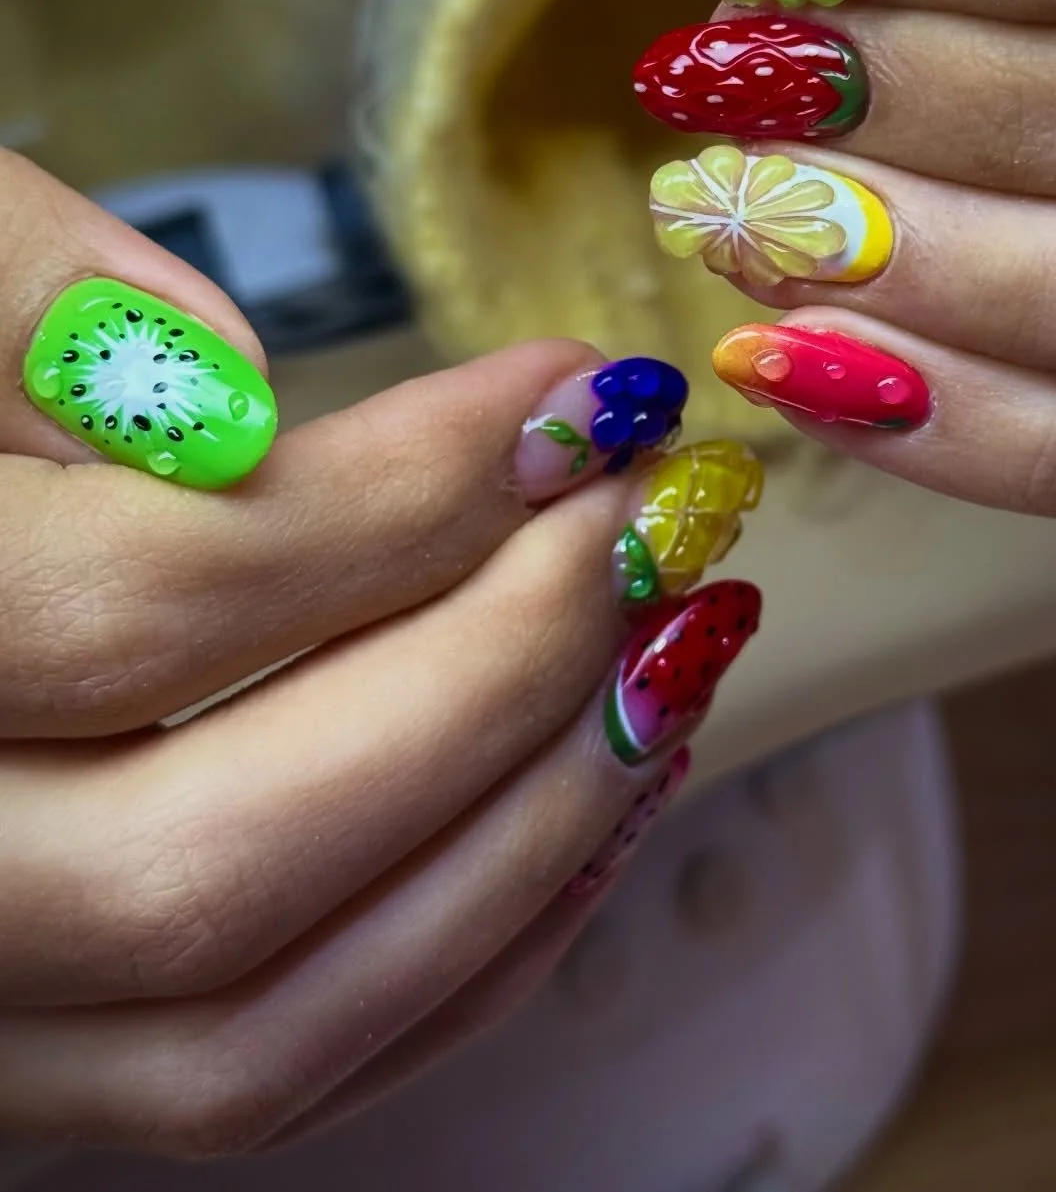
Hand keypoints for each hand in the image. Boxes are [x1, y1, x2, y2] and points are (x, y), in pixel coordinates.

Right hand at [0, 149, 762, 1154]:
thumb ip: (18, 299)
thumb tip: (237, 390)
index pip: (144, 606)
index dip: (403, 495)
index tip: (574, 396)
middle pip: (218, 859)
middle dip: (496, 674)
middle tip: (646, 521)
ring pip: (257, 1027)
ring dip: (522, 837)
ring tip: (663, 653)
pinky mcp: (32, 1071)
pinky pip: (260, 1084)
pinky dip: (464, 955)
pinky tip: (586, 798)